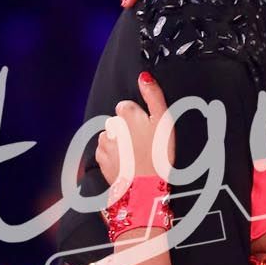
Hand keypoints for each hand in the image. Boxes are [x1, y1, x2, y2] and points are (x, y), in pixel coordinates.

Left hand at [96, 73, 168, 188]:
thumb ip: (154, 96)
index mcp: (126, 113)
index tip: (147, 129)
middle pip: (117, 121)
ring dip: (119, 142)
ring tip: (135, 154)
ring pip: (110, 136)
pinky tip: (126, 162)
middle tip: (143, 144)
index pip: (126, 106)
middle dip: (127, 129)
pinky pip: (105, 151)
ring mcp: (105, 143)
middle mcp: (111, 125)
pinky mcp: (101, 159)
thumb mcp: (164, 121)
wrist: (146, 188)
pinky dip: (113, 155)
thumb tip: (144, 76)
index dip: (138, 117)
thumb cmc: (159, 154)